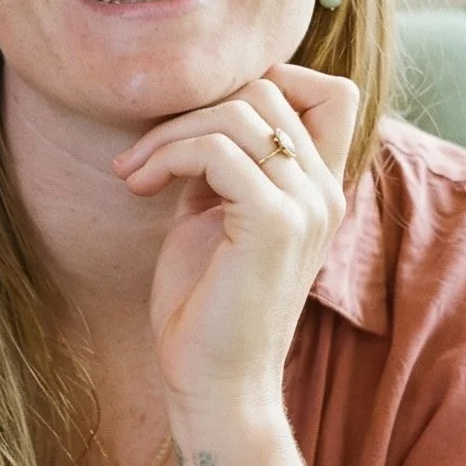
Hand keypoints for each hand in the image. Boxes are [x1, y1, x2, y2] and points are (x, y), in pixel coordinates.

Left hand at [112, 62, 359, 419]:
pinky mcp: (275, 223)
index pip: (331, 91)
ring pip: (240, 111)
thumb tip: (194, 111)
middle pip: (270, 89)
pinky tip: (140, 187)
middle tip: (144, 153)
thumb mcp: (215, 215)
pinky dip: (168, 155)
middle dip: (193, 107)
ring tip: (134, 172)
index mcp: (319, 187)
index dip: (268, 81)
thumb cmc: (205, 305)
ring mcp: (307, 205)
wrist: (213, 384)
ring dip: (170, 132)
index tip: (199, 124)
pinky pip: (217, 148)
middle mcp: (326, 190)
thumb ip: (223, 163)